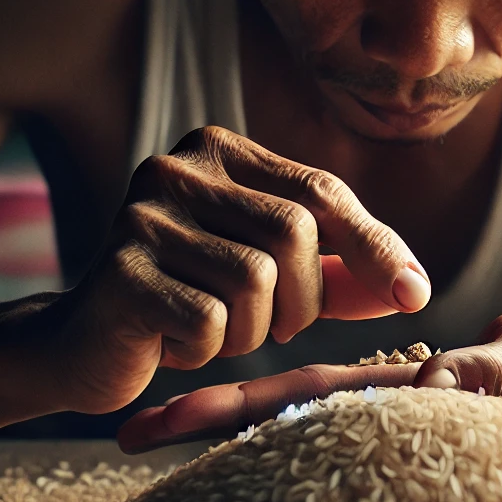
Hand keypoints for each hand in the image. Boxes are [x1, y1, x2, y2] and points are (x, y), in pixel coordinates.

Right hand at [46, 126, 430, 415]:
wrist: (85, 344)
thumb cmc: (191, 304)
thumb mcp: (273, 281)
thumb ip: (336, 276)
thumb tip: (411, 289)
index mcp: (220, 152)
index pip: (321, 191)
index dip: (375, 246)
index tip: (416, 297)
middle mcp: (176, 168)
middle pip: (293, 233)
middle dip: (303, 299)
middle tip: (277, 326)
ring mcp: (142, 216)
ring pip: (255, 280)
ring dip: (252, 329)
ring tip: (216, 331)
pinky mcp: (120, 272)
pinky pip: (210, 321)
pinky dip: (208, 349)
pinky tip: (174, 343)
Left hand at [117, 307, 501, 451]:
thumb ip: (491, 367)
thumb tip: (434, 381)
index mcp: (406, 397)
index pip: (302, 405)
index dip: (228, 412)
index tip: (155, 422)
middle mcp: (390, 406)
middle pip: (285, 415)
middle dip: (207, 421)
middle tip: (126, 430)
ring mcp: (399, 405)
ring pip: (305, 412)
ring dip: (237, 417)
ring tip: (163, 420)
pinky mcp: (414, 396)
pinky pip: (343, 400)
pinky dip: (290, 405)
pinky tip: (253, 408)